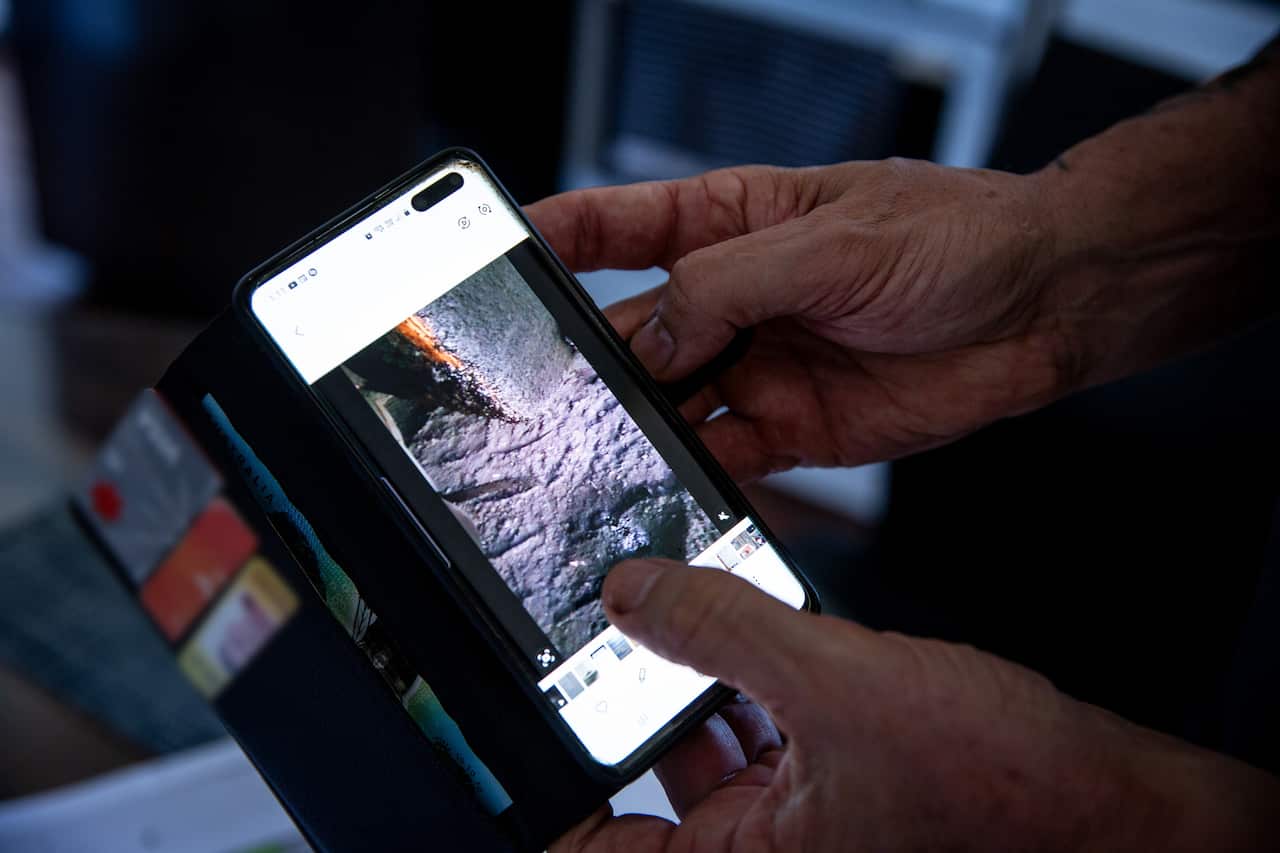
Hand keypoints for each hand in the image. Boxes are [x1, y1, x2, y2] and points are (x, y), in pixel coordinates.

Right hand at [527, 160, 1076, 481]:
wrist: (1045, 305)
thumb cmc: (957, 237)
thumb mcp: (834, 240)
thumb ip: (732, 285)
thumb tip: (655, 333)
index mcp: (733, 224)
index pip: (618, 226)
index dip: (553, 237)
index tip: (493, 254)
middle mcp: (735, 299)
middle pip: (631, 329)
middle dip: (585, 357)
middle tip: (545, 389)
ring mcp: (759, 366)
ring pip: (667, 400)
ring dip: (634, 424)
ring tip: (598, 445)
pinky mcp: (792, 428)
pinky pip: (722, 455)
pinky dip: (692, 473)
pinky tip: (667, 482)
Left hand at [551, 561, 1279, 851]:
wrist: (1115, 805)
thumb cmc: (1005, 792)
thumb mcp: (837, 686)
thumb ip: (723, 631)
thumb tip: (634, 591)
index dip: (558, 802)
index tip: (519, 739)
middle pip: (654, 783)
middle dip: (629, 708)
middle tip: (597, 639)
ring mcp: (806, 821)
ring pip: (713, 746)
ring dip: (697, 680)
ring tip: (675, 611)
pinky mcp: (842, 784)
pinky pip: (768, 731)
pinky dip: (755, 681)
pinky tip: (755, 622)